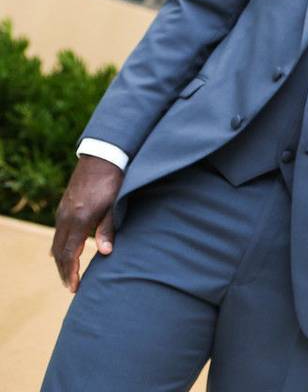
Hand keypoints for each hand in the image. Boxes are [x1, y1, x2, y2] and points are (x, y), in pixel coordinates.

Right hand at [51, 155, 123, 291]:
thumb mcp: (114, 206)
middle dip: (65, 271)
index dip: (71, 273)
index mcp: (79, 219)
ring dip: (62, 261)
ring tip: (69, 275)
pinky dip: (60, 247)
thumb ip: (108, 229)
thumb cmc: (114, 181)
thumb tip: (106, 253)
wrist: (102, 156)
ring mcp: (62, 211)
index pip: (70, 254)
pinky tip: (64, 253)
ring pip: (57, 243)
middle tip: (71, 287)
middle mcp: (65, 217)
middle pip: (60, 252)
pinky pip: (58, 233)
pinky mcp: (64, 206)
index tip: (75, 288)